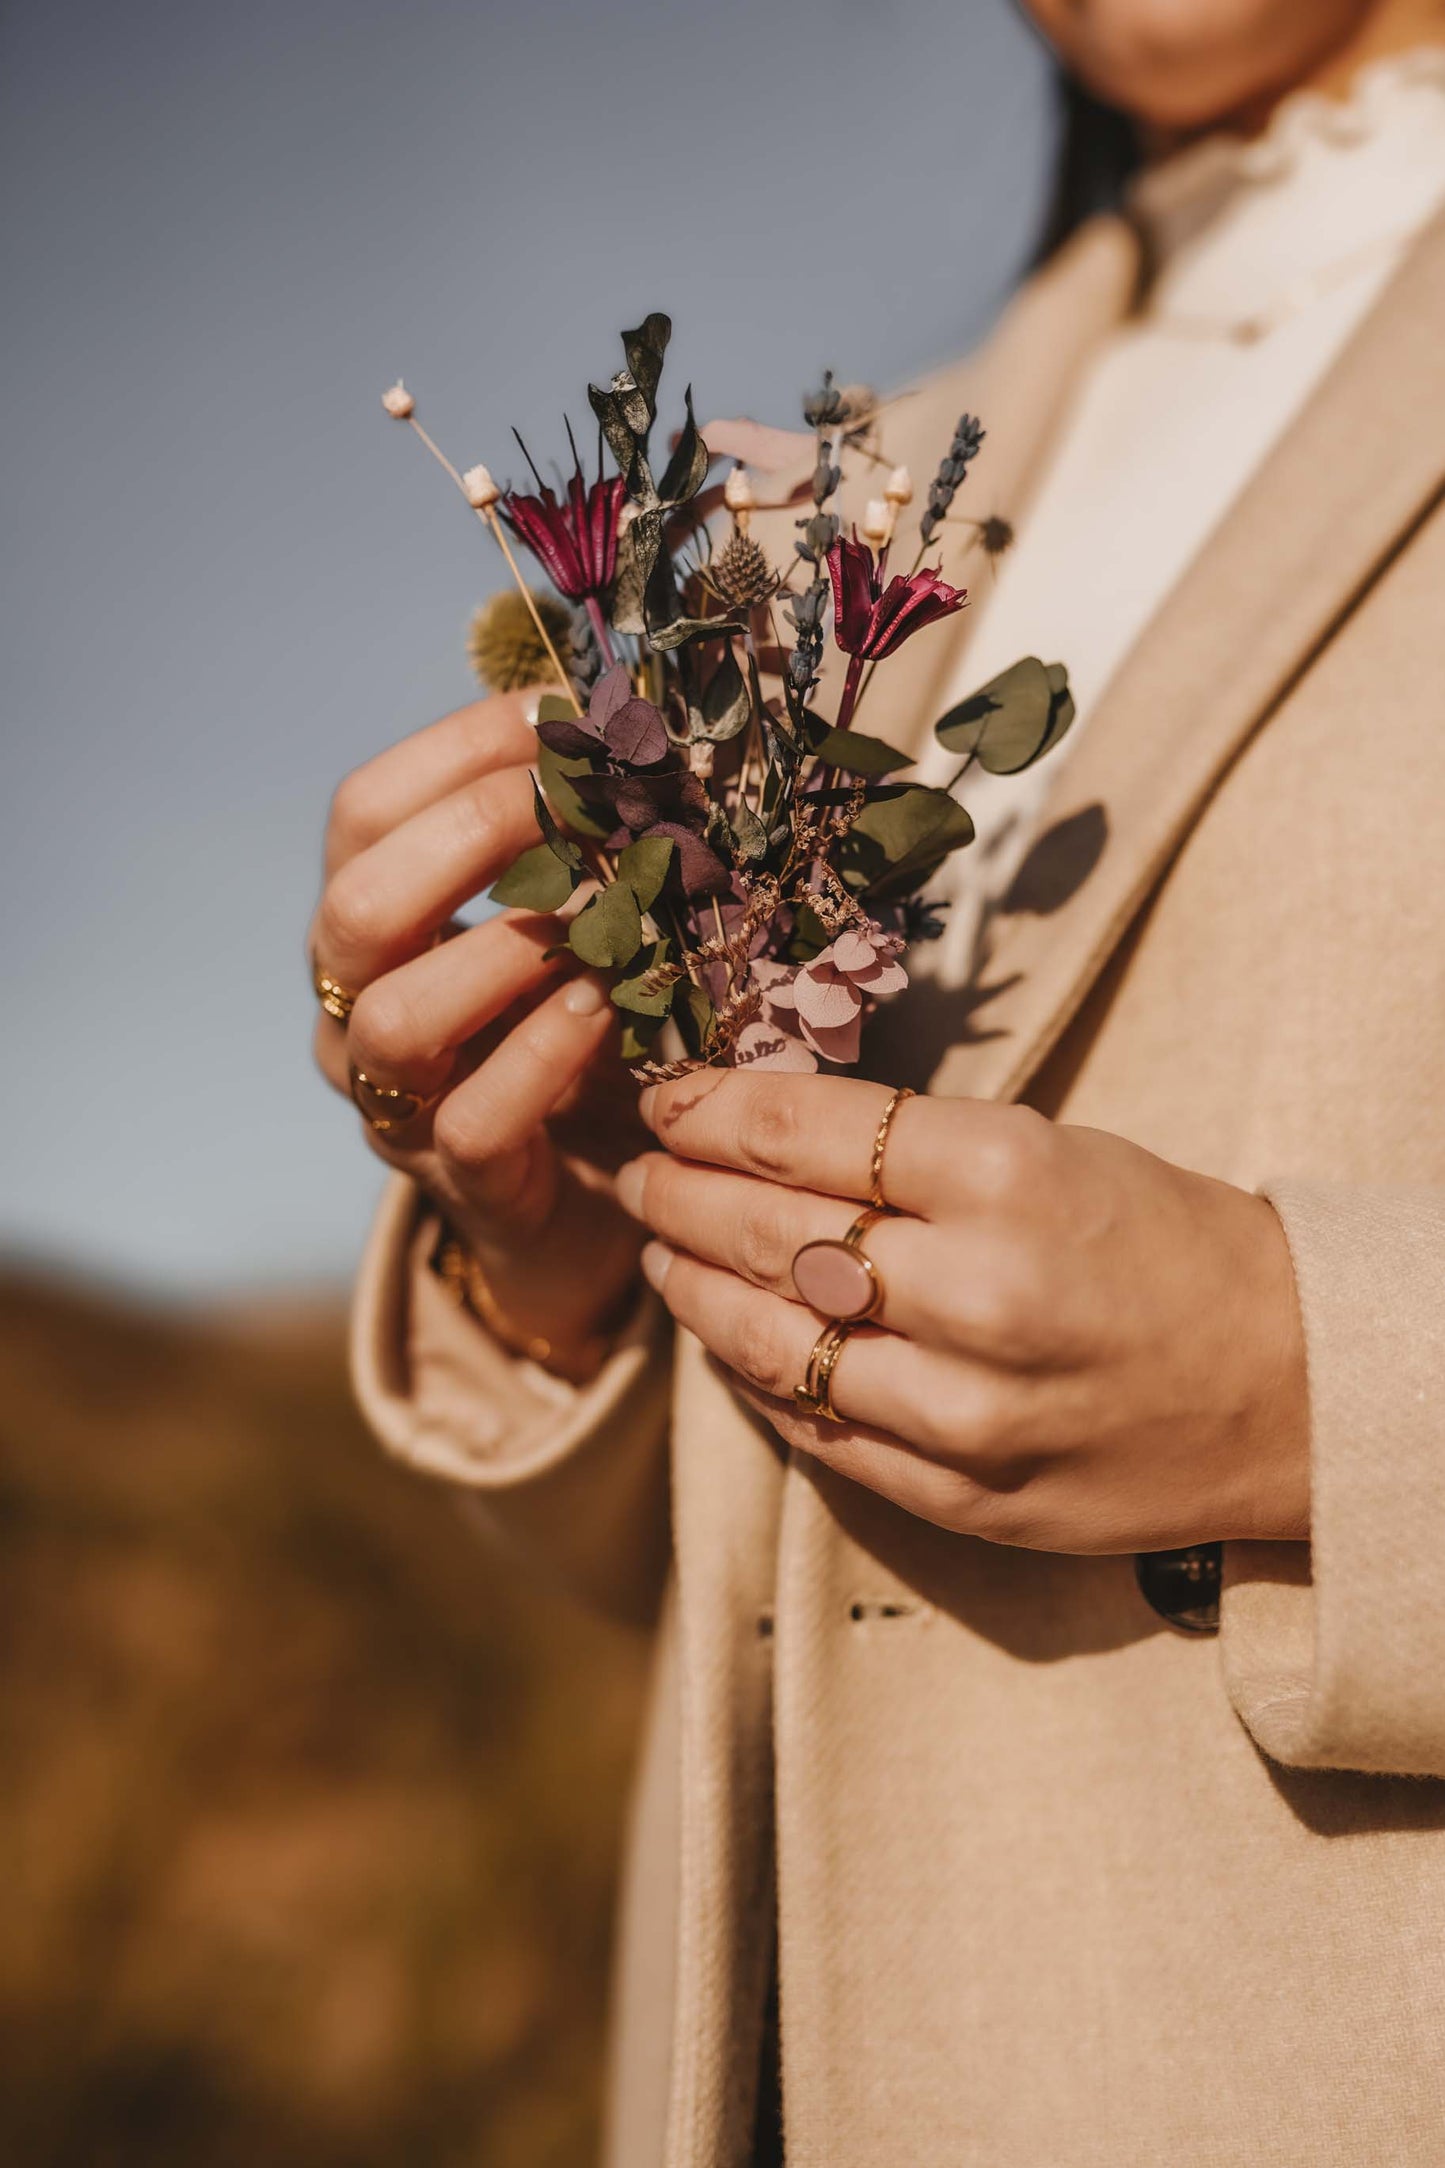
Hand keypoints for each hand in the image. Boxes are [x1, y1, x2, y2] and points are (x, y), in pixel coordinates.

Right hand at [310, 690, 643, 1362]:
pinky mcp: (468, 1186)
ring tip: (604, 917)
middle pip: (356, 907)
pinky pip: (475, 1121)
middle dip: (474, 836)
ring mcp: (402, 1107)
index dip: (455, 750)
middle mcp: (360, 1011)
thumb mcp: (575, 926)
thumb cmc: (583, 1038)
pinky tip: (603, 1010)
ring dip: (508, 951)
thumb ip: (580, 841)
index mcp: (374, 927)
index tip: (560, 715)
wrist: (596, 1211)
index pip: (364, 812)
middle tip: (581, 808)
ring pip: (397, 1022)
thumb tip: (637, 718)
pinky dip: (542, 1056)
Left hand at [615, 1071, 1309, 1551]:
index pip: (794, 1130)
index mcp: (1005, 1174)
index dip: (703, 1108)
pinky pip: (812, 1430)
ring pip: (765, 1340)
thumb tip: (754, 1130)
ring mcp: (961, 1411)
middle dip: (677, 1192)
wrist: (1286, 1385)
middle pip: (762, 1231)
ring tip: (660, 1250)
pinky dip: (753, 1377)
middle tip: (640, 1171)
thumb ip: (906, 1150)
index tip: (663, 1096)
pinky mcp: (958, 1496)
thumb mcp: (1050, 1148)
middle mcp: (974, 1292)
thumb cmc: (1164, 1242)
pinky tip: (726, 1337)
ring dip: (691, 1288)